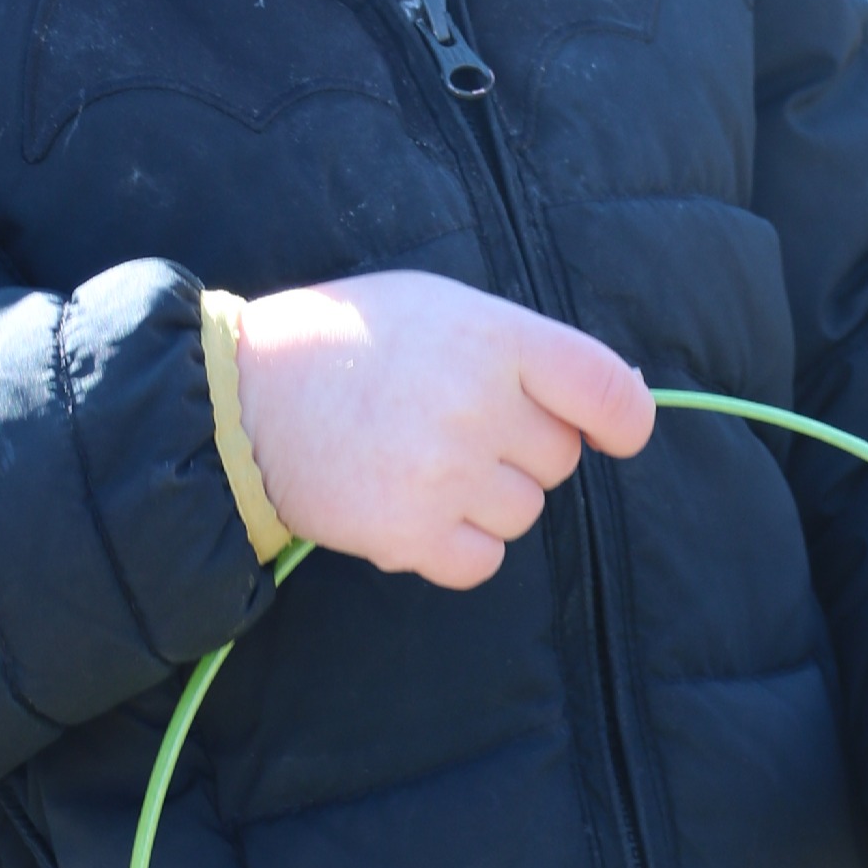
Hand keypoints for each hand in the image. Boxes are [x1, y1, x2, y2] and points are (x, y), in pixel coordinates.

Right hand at [236, 271, 652, 590]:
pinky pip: (481, 561)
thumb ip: (522, 347)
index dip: (624, 419)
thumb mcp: (440, 307)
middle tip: (451, 425)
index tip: (617, 433)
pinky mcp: (409, 534)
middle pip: (560, 459)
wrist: (244, 396)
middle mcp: (477, 405)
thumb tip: (616, 404)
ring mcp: (444, 474)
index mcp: (493, 338)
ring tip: (419, 461)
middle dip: (520, 449)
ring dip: (485, 499)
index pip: (606, 389)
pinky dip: (455, 545)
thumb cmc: (348, 341)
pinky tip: (410, 506)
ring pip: (524, 513)